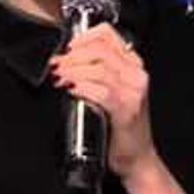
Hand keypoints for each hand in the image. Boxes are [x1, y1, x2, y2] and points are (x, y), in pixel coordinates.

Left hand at [48, 23, 157, 182]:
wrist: (136, 158)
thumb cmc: (120, 126)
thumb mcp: (112, 91)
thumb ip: (97, 73)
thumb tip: (66, 61)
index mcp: (133, 65)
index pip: (108, 35)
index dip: (83, 38)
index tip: (67, 48)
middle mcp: (136, 75)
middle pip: (100, 51)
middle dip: (73, 56)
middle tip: (57, 65)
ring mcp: (134, 92)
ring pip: (100, 69)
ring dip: (74, 71)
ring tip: (59, 77)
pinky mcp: (127, 110)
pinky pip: (102, 92)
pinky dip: (82, 88)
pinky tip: (71, 90)